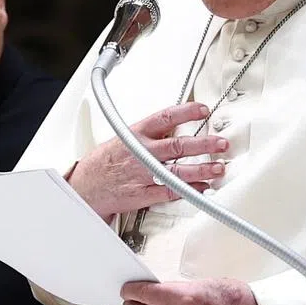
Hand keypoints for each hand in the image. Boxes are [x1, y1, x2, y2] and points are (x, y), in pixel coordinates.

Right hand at [69, 102, 227, 218]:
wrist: (85, 186)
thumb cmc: (106, 161)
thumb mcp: (125, 137)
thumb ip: (151, 133)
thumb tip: (177, 125)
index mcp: (136, 134)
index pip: (165, 117)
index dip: (186, 112)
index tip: (203, 110)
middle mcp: (141, 153)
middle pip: (177, 146)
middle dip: (203, 144)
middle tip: (221, 143)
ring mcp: (142, 175)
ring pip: (177, 172)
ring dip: (201, 170)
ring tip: (218, 167)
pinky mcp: (143, 194)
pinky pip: (170, 193)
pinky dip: (189, 191)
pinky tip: (203, 188)